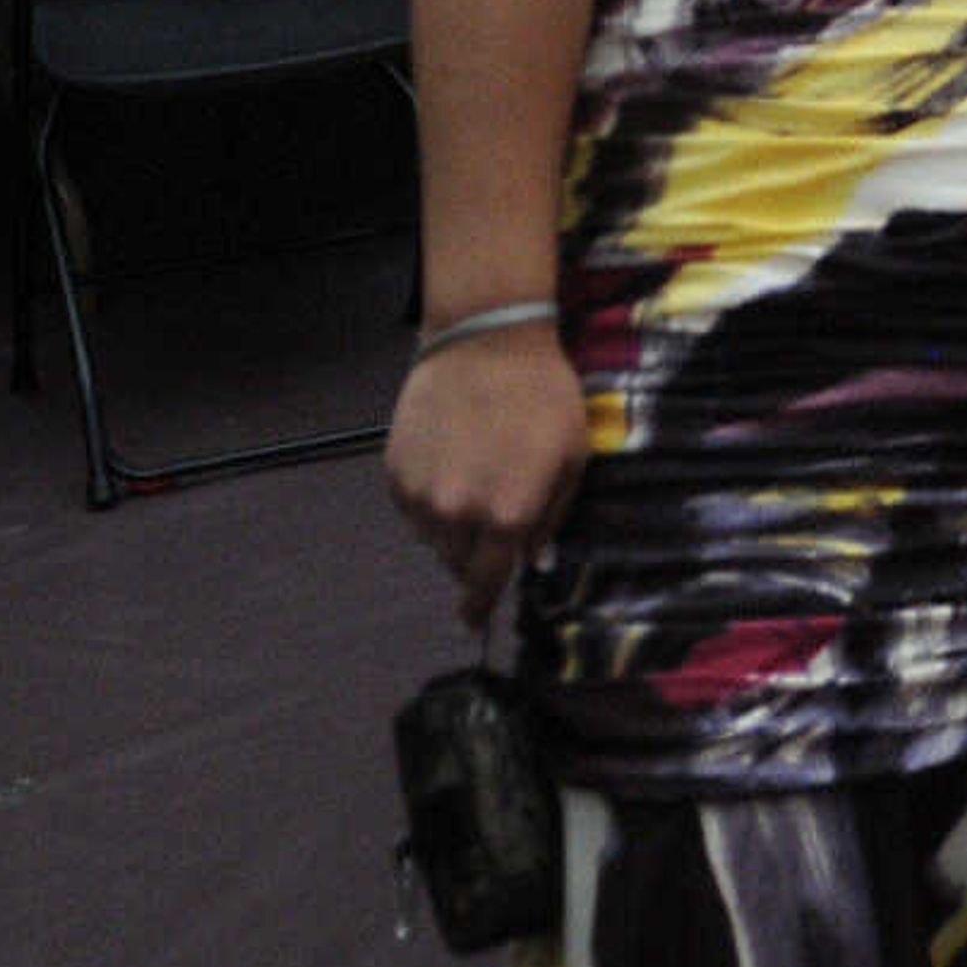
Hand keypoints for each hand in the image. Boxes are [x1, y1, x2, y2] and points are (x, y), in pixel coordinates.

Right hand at [385, 326, 590, 633]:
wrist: (485, 343)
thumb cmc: (544, 398)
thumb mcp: (571, 457)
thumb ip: (552, 516)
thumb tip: (534, 562)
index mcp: (507, 516)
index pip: (488, 583)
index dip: (478, 607)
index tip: (472, 623)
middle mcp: (458, 516)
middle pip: (458, 563)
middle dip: (475, 555)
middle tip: (491, 520)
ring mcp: (420, 496)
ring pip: (431, 538)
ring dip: (451, 527)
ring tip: (473, 480)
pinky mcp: (394, 473)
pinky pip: (411, 508)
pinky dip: (428, 501)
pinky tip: (449, 464)